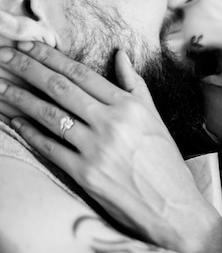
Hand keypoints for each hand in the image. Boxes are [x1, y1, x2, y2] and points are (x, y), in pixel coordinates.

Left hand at [0, 41, 221, 252]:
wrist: (173, 208)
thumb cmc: (166, 164)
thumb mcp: (156, 120)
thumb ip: (135, 86)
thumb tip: (120, 56)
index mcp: (130, 107)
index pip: (82, 74)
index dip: (51, 56)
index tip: (29, 45)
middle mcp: (112, 124)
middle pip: (60, 88)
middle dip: (27, 67)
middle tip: (5, 55)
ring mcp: (96, 149)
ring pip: (48, 115)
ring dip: (19, 97)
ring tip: (1, 85)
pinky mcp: (84, 173)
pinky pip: (49, 147)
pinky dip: (28, 132)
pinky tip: (14, 121)